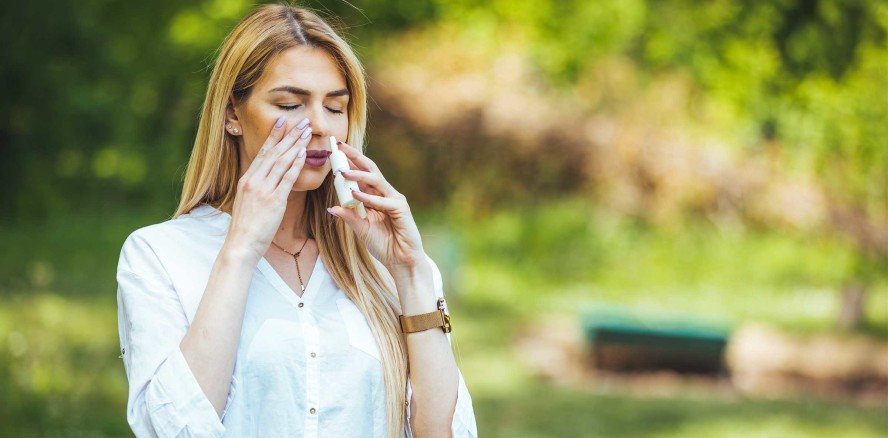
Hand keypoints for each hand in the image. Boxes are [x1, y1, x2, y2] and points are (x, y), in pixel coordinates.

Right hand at [225, 117, 310, 261]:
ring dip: (295, 145)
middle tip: (301, 121)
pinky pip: (287, 179)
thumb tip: (269, 180)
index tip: (282, 121)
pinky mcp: (274, 201)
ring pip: (281, 161)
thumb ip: (257, 188)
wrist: (241, 244)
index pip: (262, 152)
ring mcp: (263, 190)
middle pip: (274, 152)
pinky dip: (295, 165)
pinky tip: (303, 154)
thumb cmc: (246, 227)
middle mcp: (253, 181)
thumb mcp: (247, 202)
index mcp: (247, 179)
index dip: (274, 136)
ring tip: (306, 132)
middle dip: (288, 135)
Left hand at [327, 141, 425, 271]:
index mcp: (375, 196)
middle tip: (340, 146)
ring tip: (342, 171)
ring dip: (358, 175)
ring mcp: (394, 200)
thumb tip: (330, 208)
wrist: (401, 260)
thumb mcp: (361, 229)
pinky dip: (368, 198)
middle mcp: (385, 194)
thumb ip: (349, 217)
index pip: (361, 174)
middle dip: (355, 157)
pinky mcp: (401, 209)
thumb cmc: (384, 245)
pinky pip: (382, 201)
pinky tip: (355, 195)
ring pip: (375, 181)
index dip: (349, 162)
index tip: (335, 151)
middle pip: (370, 169)